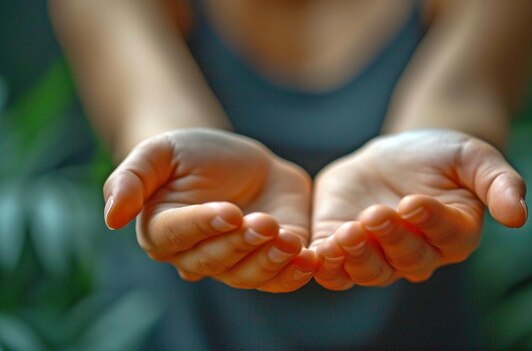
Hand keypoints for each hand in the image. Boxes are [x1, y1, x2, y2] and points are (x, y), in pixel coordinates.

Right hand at [103, 129, 316, 291]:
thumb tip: (111, 218)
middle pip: (216, 260)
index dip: (204, 225)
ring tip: (290, 239)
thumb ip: (131, 178)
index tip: (230, 211)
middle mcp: (196, 255)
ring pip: (249, 276)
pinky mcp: (268, 261)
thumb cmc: (192, 154)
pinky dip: (294, 273)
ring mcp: (235, 262)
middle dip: (242, 244)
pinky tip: (309, 259)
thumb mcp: (159, 152)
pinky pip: (279, 278)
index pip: (178, 236)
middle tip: (265, 222)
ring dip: (271, 261)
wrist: (239, 160)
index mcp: (163, 231)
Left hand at [311, 129, 526, 289]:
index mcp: (453, 235)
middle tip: (375, 214)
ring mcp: (377, 254)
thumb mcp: (474, 158)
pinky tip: (314, 251)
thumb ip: (500, 182)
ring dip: (355, 257)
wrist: (396, 155)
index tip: (414, 201)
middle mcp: (416, 254)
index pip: (443, 235)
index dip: (428, 221)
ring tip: (345, 233)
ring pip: (368, 270)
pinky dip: (324, 264)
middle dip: (389, 238)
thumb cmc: (441, 156)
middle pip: (404, 259)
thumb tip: (519, 215)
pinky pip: (334, 266)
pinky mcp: (342, 245)